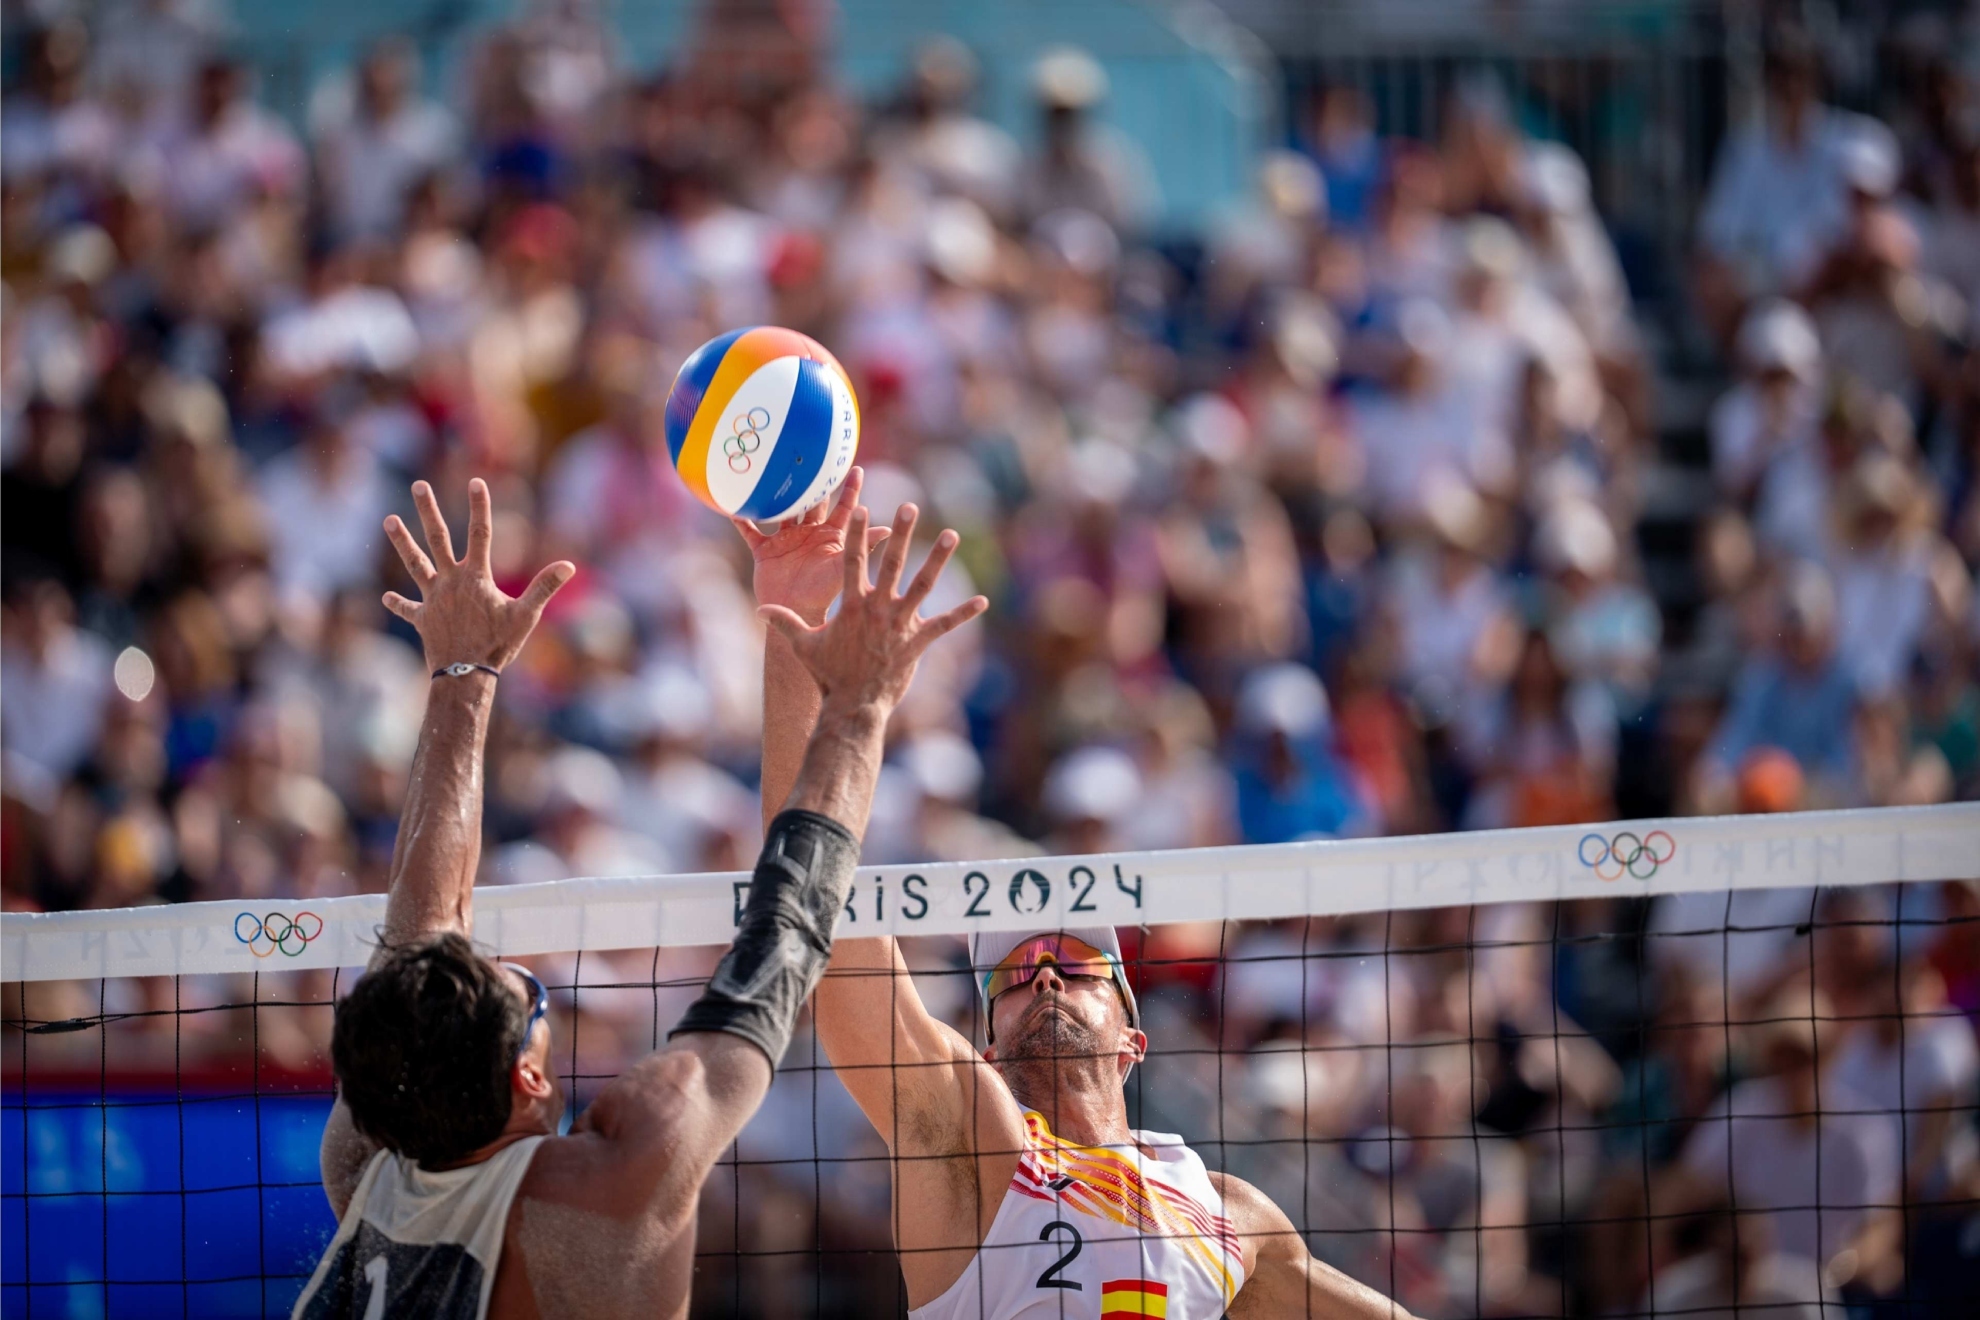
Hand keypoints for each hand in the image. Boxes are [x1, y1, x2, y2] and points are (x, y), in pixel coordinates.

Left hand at [383, 479, 575, 671]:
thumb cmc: (498, 645)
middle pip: (438, 538)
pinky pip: (408, 608)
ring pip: (415, 564)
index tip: (476, 482)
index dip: (479, 507)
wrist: (465, 674)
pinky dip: (398, 603)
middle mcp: (450, 581)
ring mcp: (433, 598)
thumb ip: (544, 587)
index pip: (480, 534)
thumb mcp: (526, 615)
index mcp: (476, 577)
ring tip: (388, 520)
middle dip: (428, 510)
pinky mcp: (423, 618)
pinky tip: (386, 598)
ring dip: (402, 541)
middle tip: (418, 486)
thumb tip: (569, 566)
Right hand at [735, 466, 890, 623]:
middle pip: (811, 502)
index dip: (850, 489)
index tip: (857, 468)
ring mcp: (786, 540)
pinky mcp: (765, 550)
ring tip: (771, 468)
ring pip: (780, 510)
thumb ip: (860, 546)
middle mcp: (809, 533)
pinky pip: (750, 530)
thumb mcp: (842, 567)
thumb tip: (888, 529)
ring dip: (776, 493)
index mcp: (830, 536)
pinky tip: (731, 504)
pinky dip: (741, 519)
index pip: (844, 507)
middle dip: (812, 481)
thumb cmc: (823, 594)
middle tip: (812, 455)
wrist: (795, 613)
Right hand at [758, 503, 986, 714]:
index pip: (853, 561)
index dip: (858, 533)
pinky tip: (983, 601)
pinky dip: (963, 613)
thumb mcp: (804, 646)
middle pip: (891, 563)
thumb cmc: (829, 676)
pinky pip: (944, 625)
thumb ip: (785, 624)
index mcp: (852, 605)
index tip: (864, 507)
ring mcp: (900, 624)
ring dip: (938, 558)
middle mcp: (878, 608)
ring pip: (924, 585)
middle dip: (902, 533)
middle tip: (910, 505)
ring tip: (951, 534)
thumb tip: (760, 611)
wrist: (854, 706)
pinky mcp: (918, 643)